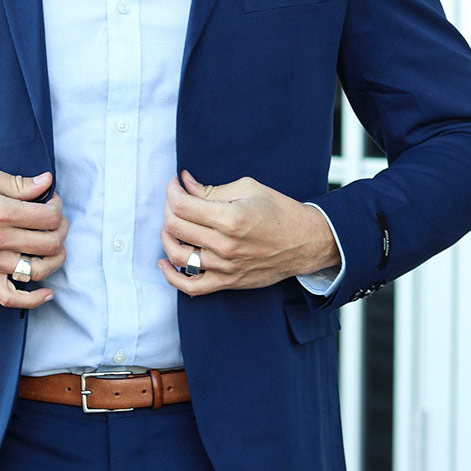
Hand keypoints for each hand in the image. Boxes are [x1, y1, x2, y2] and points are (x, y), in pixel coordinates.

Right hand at [0, 162, 67, 309]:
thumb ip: (15, 182)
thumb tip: (45, 183)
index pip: (48, 217)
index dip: (57, 207)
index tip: (51, 201)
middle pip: (49, 243)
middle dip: (61, 229)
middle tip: (55, 220)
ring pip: (38, 270)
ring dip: (56, 258)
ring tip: (54, 246)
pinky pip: (11, 298)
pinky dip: (32, 300)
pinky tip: (46, 292)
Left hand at [158, 170, 338, 296]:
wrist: (305, 241)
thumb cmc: (279, 211)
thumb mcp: (248, 189)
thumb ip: (212, 189)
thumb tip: (184, 183)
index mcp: (231, 218)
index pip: (182, 205)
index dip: (172, 190)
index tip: (176, 184)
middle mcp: (225, 245)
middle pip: (175, 227)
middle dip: (169, 208)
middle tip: (176, 200)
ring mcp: (225, 267)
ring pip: (177, 255)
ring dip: (166, 236)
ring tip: (171, 225)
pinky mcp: (228, 282)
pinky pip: (192, 286)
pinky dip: (172, 277)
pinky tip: (165, 262)